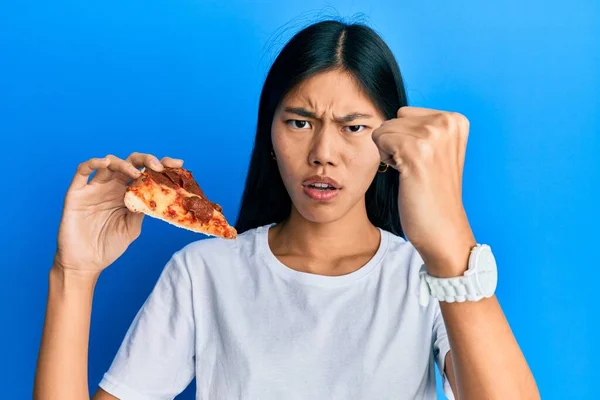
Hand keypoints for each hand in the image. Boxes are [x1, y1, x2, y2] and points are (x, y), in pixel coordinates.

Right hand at [53, 152, 183, 276]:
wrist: (85, 263)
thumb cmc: (109, 246)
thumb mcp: (132, 228)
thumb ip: (141, 210)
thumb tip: (155, 196)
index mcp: (127, 194)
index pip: (145, 173)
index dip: (161, 165)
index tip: (178, 164)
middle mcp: (112, 187)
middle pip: (130, 163)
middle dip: (146, 160)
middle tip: (158, 167)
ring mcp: (94, 188)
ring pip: (109, 163)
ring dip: (124, 163)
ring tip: (136, 173)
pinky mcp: (77, 192)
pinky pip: (82, 170)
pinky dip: (93, 162)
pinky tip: (105, 163)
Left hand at [372, 106, 475, 275]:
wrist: (443, 229)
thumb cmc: (434, 193)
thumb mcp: (437, 151)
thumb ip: (422, 128)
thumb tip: (394, 114)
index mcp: (455, 120)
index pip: (405, 113)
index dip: (405, 139)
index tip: (424, 162)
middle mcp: (447, 122)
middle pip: (394, 119)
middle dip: (396, 144)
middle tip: (416, 169)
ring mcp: (433, 135)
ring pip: (384, 129)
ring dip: (390, 154)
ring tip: (412, 173)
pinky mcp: (416, 150)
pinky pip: (379, 139)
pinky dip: (386, 160)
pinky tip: (405, 176)